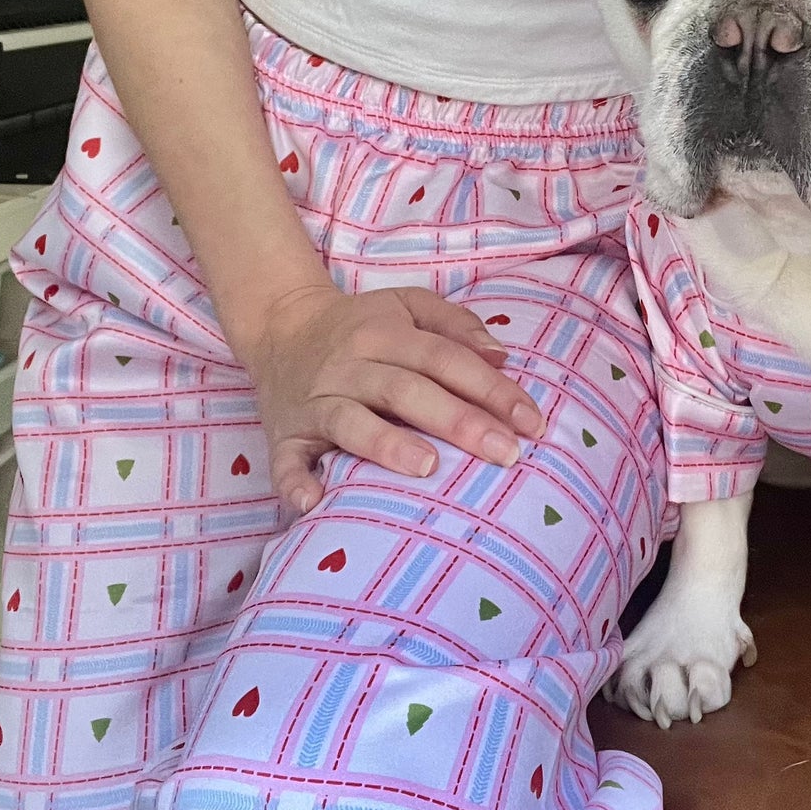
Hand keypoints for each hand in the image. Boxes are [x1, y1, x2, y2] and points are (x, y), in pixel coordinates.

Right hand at [247, 282, 544, 513]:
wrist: (278, 327)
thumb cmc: (359, 326)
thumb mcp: (406, 306)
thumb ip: (455, 324)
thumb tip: (501, 355)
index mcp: (384, 333)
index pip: (447, 359)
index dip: (492, 388)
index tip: (532, 423)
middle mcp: (350, 365)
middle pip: (406, 390)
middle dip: (459, 421)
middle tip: (505, 453)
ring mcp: (315, 401)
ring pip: (350, 421)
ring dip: (386, 443)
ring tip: (427, 468)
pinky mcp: (284, 435)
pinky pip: (285, 461)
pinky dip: (295, 482)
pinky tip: (314, 503)